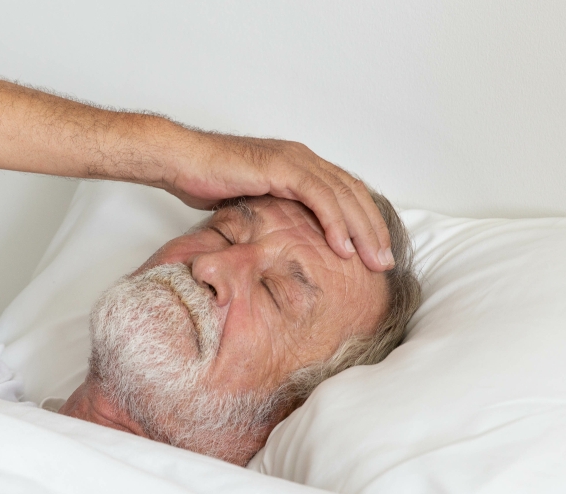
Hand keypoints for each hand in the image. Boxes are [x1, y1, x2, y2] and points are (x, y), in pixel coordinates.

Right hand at [160, 131, 394, 271]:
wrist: (180, 161)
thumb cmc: (206, 180)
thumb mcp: (251, 204)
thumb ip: (274, 214)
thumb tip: (285, 241)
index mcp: (299, 164)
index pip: (344, 193)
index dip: (363, 222)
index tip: (373, 252)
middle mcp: (302, 158)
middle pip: (353, 193)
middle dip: (372, 230)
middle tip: (385, 262)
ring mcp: (293, 160)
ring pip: (343, 195)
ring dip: (362, 230)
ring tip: (373, 260)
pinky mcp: (281, 167)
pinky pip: (319, 196)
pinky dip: (334, 222)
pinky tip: (343, 246)